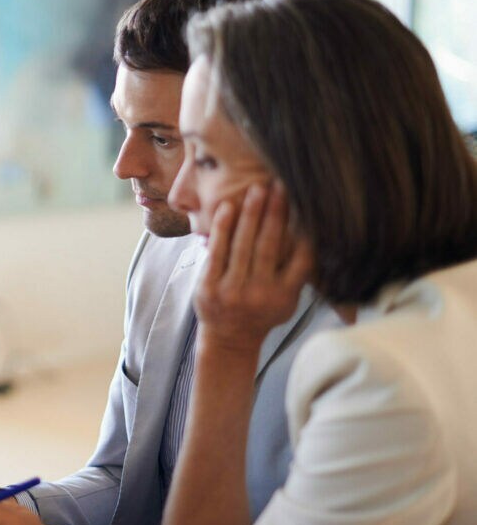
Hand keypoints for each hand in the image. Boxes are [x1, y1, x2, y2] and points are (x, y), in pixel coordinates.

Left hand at [196, 183, 312, 352]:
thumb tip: (314, 234)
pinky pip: (217, 251)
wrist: (228, 339)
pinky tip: (229, 206)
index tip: (307, 203)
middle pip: (270, 246)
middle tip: (281, 184)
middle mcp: (260, 294)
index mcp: (284, 295)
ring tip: (258, 188)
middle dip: (276, 213)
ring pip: (243, 245)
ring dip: (251, 214)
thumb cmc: (262, 312)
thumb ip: (297, 273)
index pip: (300, 258)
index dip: (304, 229)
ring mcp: (232, 291)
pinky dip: (223, 227)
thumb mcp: (287, 300)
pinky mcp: (209, 286)